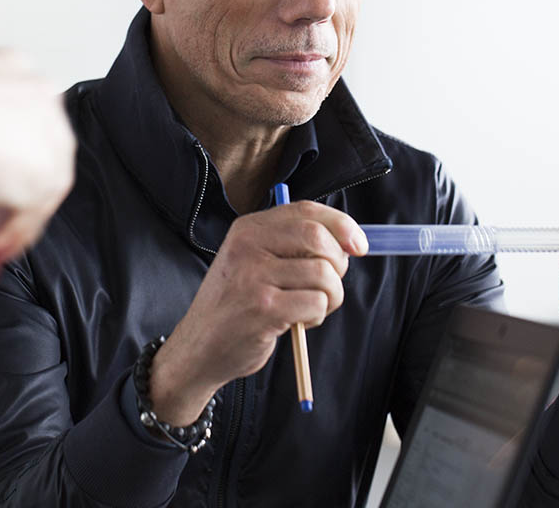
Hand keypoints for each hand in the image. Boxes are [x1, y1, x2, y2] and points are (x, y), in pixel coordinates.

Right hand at [0, 49, 75, 261]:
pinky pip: (31, 213)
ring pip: (36, 186)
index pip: (22, 118)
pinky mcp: (51, 174)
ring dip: (7, 218)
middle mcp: (39, 95)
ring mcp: (51, 135)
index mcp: (12, 66)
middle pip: (36, 154)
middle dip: (9, 189)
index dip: (4, 154)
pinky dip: (6, 233)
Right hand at [149, 200, 367, 424]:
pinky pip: (316, 303)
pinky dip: (317, 316)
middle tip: (327, 285)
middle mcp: (248, 246)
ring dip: (330, 297)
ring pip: (323, 274)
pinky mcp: (264, 308)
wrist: (200, 347)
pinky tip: (297, 322)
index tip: (358, 245)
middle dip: (338, 264)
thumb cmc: (235, 306)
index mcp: (248, 229)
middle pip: (319, 238)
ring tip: (309, 308)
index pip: (306, 210)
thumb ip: (290, 245)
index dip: (341, 225)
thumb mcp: (252, 261)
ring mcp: (254, 277)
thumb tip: (347, 242)